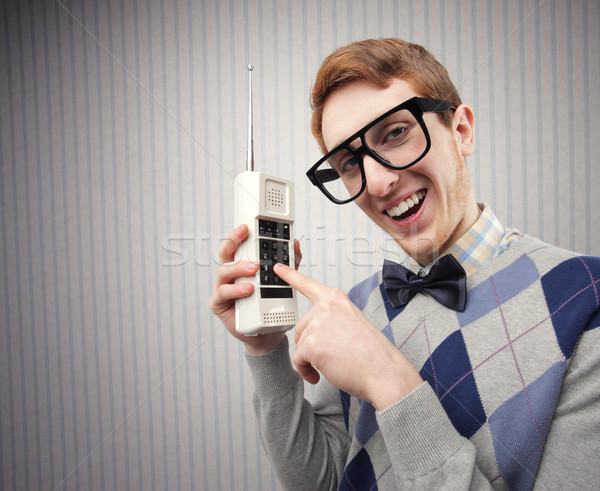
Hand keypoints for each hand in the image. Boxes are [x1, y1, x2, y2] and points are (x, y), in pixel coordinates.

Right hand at [208, 224, 301, 353]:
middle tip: (246, 240)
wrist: (266, 331)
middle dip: (233, 243)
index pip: (237, 245)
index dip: (238, 234)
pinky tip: (247, 289)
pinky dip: (234, 290)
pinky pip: (222, 294)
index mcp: (241, 265)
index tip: (246, 227)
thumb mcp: (283, 279)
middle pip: (225, 253)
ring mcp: (223, 288)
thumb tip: (295, 244)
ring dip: (238, 268)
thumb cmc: (270, 303)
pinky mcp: (219, 304)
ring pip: (223, 271)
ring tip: (253, 269)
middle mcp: (230, 274)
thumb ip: (289, 262)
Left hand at [273, 263, 422, 409]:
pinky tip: (318, 375)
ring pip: (300, 344)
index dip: (290, 275)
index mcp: (336, 300)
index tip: (277, 268)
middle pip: (302, 327)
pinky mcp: (311, 345)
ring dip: (310, 358)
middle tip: (332, 354)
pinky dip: (306, 371)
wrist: (383, 372)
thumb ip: (332, 319)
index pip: (308, 284)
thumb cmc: (372, 353)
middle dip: (311, 343)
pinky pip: (298, 360)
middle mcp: (325, 308)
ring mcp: (317, 325)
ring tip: (332, 364)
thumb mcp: (353, 322)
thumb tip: (313, 331)